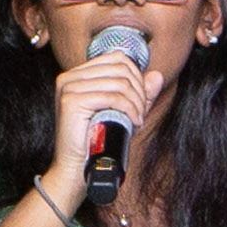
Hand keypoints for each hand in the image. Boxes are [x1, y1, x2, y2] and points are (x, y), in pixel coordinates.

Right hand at [38, 40, 160, 197]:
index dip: (136, 76)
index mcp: (77, 75)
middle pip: (120, 68)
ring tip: (138, 120)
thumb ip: (138, 93)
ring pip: (119, 82)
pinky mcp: (71, 101)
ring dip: (137, 103)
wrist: (76, 168)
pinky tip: (134, 123)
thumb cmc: (97, 142)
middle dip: (139, 91)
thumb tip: (157, 75)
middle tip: (142, 113)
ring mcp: (69, 87)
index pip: (117, 58)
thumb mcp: (122, 112)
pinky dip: (130, 110)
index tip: (141, 100)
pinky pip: (113, 97)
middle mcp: (70, 77)